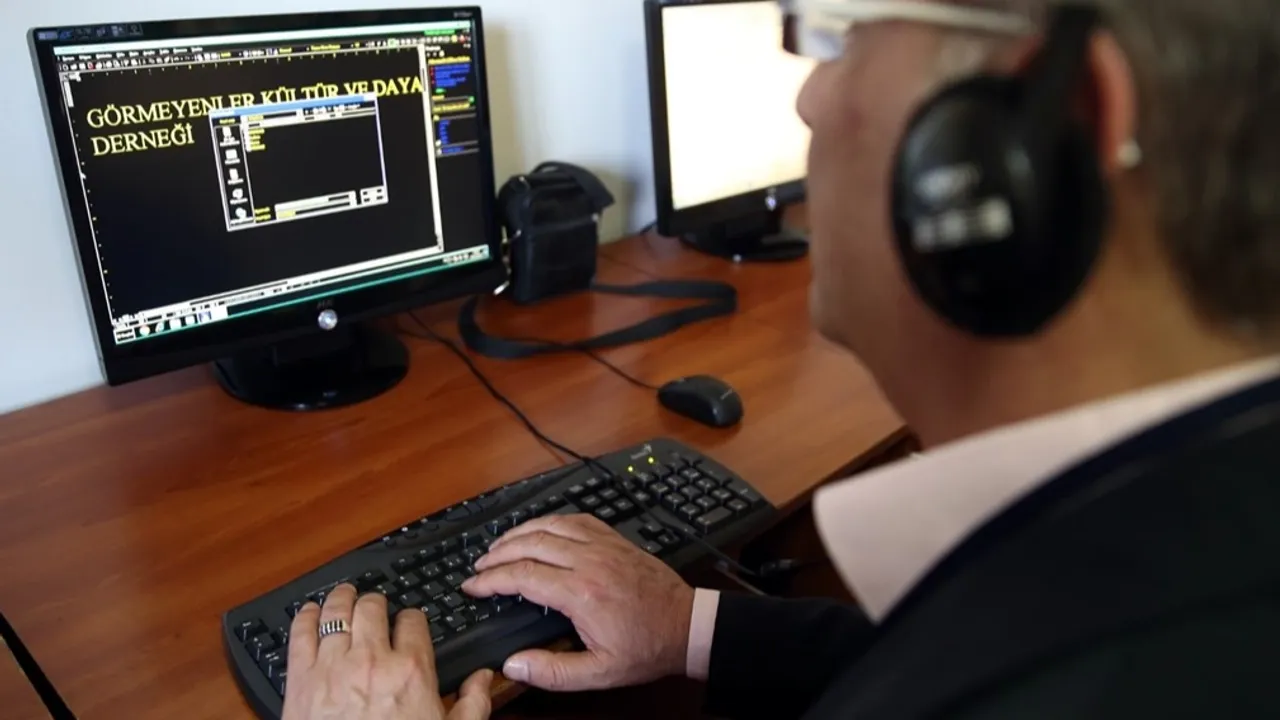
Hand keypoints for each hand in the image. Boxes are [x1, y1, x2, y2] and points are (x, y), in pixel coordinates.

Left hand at [283, 584, 492, 719]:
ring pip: (336, 613)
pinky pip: (301, 635)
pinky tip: (309, 612)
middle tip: (374, 603)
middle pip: (372, 608)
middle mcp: (372, 660)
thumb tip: (483, 678)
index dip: (411, 618)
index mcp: (411, 671)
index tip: (408, 622)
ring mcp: (334, 667)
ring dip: (340, 599)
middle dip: (374, 602)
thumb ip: (473, 704)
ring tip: (343, 594)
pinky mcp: (302, 680)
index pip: (413, 622)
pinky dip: (305, 618)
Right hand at [461, 513, 694, 691]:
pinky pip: (576, 518)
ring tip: (499, 544)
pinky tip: (539, 528)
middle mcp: (590, 561)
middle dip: (497, 553)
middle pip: (530, 544)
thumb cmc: (646, 648)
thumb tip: (513, 665)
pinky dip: (550, 520)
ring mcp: (604, 545)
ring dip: (519, 532)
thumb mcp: (599, 673)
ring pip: (550, 525)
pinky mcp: (615, 539)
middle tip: (479, 565)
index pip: (522, 576)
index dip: (490, 580)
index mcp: (581, 593)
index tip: (472, 586)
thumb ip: (552, 672)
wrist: (687, 626)